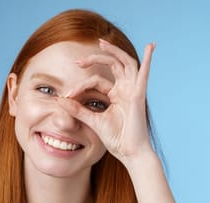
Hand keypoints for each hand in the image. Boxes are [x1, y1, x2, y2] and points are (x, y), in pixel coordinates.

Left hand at [57, 39, 155, 164]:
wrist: (130, 153)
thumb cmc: (117, 140)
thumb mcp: (92, 121)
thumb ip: (77, 109)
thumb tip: (59, 100)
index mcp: (118, 96)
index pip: (97, 81)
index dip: (80, 86)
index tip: (66, 97)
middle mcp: (126, 90)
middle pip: (113, 65)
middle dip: (97, 58)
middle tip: (79, 61)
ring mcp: (133, 91)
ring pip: (126, 63)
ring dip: (115, 51)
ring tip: (102, 42)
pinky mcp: (138, 96)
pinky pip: (144, 74)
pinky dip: (149, 60)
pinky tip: (150, 47)